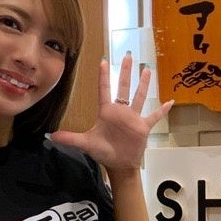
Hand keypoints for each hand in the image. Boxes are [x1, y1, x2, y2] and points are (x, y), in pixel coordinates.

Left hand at [49, 53, 172, 170]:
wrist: (119, 165)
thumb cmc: (103, 152)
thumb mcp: (86, 144)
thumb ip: (70, 138)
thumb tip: (50, 136)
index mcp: (107, 112)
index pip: (104, 90)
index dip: (104, 76)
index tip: (103, 61)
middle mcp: (121, 111)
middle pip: (124, 87)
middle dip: (125, 72)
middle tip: (128, 55)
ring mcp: (133, 118)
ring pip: (140, 97)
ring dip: (143, 84)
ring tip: (147, 69)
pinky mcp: (143, 127)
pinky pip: (154, 116)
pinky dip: (162, 110)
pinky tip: (170, 101)